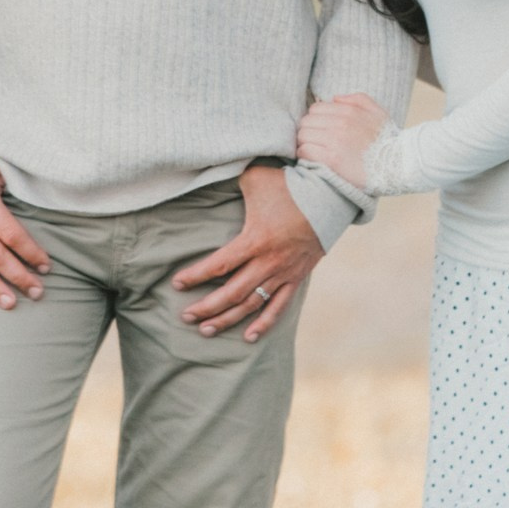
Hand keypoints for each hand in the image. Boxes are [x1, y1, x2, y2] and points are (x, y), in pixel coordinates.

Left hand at [172, 165, 321, 342]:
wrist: (331, 196)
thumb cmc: (290, 184)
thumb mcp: (256, 177)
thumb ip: (231, 180)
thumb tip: (210, 171)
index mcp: (255, 239)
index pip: (219, 265)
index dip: (196, 276)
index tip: (177, 284)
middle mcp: (268, 262)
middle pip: (232, 293)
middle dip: (206, 307)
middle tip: (185, 316)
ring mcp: (284, 273)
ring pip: (252, 304)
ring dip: (228, 319)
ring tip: (206, 330)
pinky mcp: (297, 277)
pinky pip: (279, 306)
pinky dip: (264, 323)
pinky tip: (249, 337)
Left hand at [295, 93, 391, 189]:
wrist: (397, 166)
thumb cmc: (387, 140)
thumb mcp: (378, 113)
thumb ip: (357, 99)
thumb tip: (334, 98)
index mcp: (349, 111)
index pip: (316, 108)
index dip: (316, 119)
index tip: (320, 129)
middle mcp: (340, 123)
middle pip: (306, 122)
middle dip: (309, 131)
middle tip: (315, 140)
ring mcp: (335, 141)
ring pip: (303, 136)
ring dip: (305, 143)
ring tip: (314, 150)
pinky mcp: (331, 159)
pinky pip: (305, 151)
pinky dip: (305, 155)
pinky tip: (313, 159)